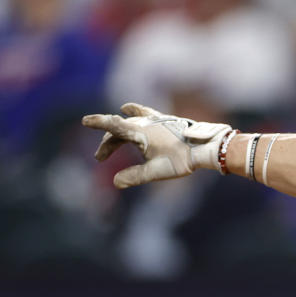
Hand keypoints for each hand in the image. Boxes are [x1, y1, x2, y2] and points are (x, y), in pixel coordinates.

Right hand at [81, 103, 234, 188]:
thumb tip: (116, 182)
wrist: (204, 147)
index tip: (85, 121)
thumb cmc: (181, 160)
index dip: (98, 123)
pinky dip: (132, 111)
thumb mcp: (157, 171)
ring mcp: (154, 119)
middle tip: (100, 158)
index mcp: (139, 132)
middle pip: (118, 131)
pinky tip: (127, 107)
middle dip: (107, 144)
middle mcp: (144, 123)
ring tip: (110, 143)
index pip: (113, 126)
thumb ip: (135, 176)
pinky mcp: (163, 120)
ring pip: (129, 124)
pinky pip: (143, 113)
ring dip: (117, 134)